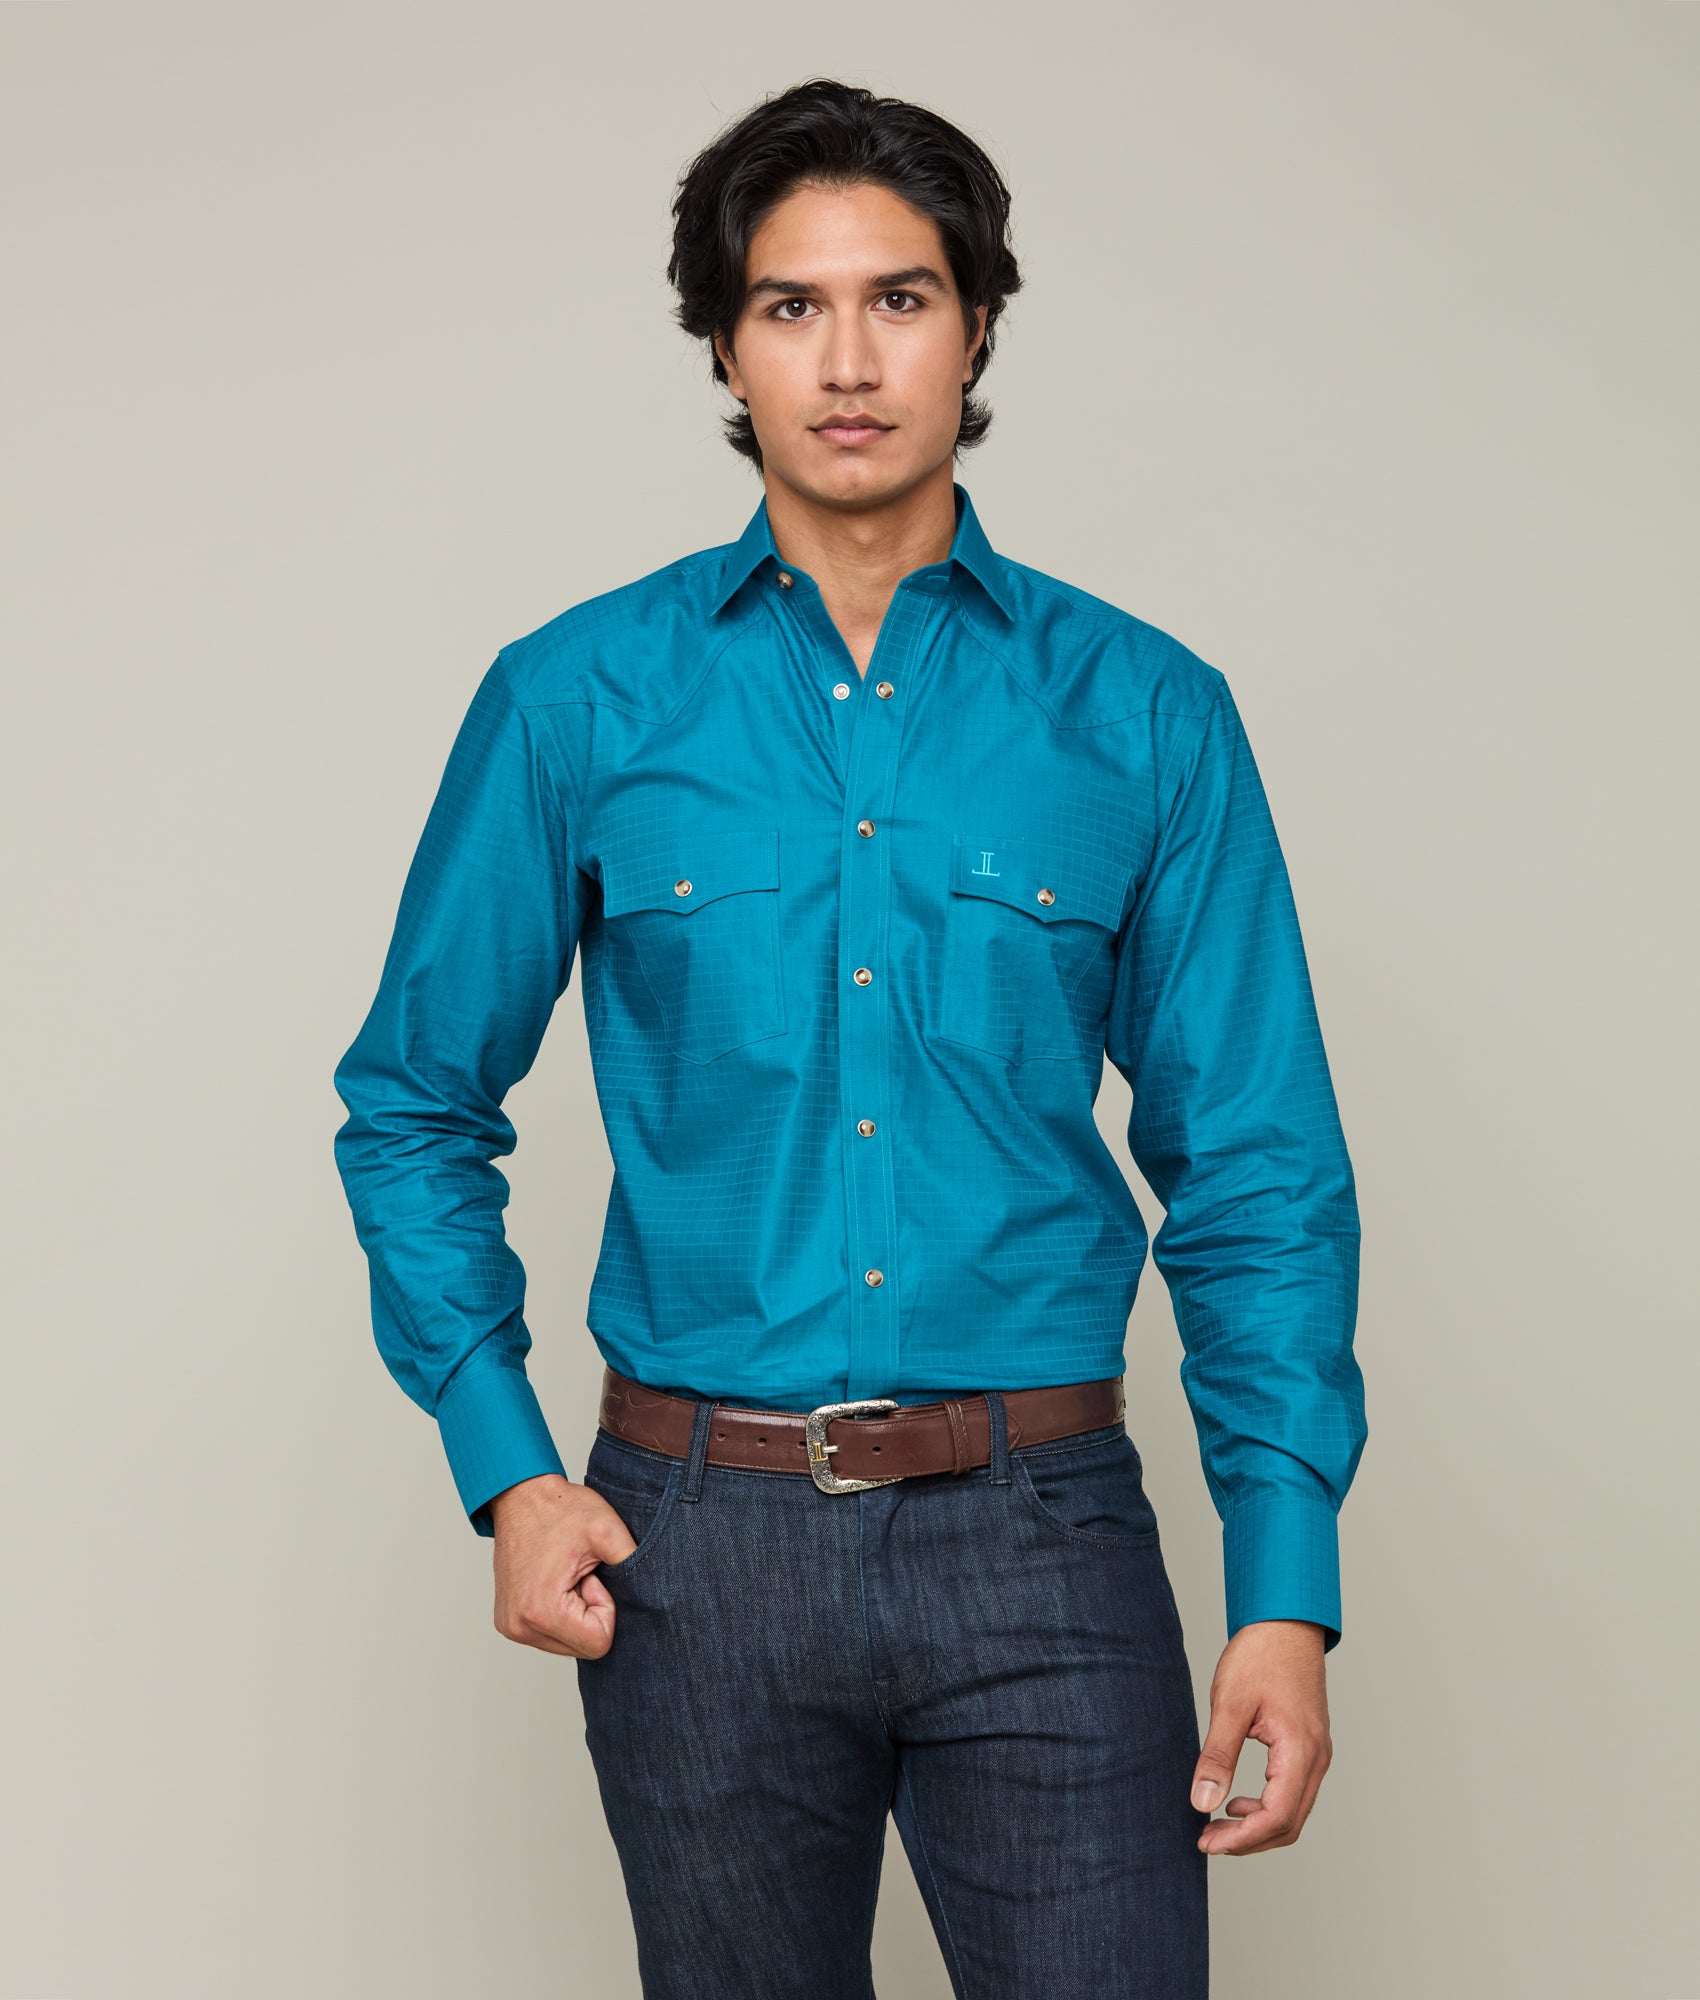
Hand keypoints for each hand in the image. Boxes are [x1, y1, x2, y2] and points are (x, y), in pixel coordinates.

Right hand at [488, 1472, 639, 1658]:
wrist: (520, 1496)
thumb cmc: (560, 1509)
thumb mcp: (606, 1529)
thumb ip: (633, 1562)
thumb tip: (658, 1594)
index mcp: (542, 1612)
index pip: (599, 1643)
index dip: (605, 1607)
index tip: (591, 1576)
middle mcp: (520, 1627)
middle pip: (583, 1648)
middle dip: (590, 1612)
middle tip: (580, 1574)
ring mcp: (512, 1627)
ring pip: (569, 1643)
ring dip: (576, 1613)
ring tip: (567, 1575)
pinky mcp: (509, 1623)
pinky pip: (551, 1635)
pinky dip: (561, 1612)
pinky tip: (555, 1581)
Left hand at [1190, 1619, 1331, 1854]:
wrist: (1286, 1622)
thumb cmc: (1260, 1656)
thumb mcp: (1230, 1704)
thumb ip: (1218, 1756)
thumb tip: (1202, 1802)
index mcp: (1300, 1750)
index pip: (1276, 1817)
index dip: (1241, 1838)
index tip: (1206, 1841)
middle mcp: (1317, 1759)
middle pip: (1289, 1824)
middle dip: (1248, 1840)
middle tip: (1208, 1840)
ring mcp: (1318, 1754)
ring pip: (1294, 1812)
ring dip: (1258, 1826)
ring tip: (1218, 1823)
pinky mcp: (1310, 1747)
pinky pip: (1294, 1792)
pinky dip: (1268, 1806)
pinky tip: (1238, 1799)